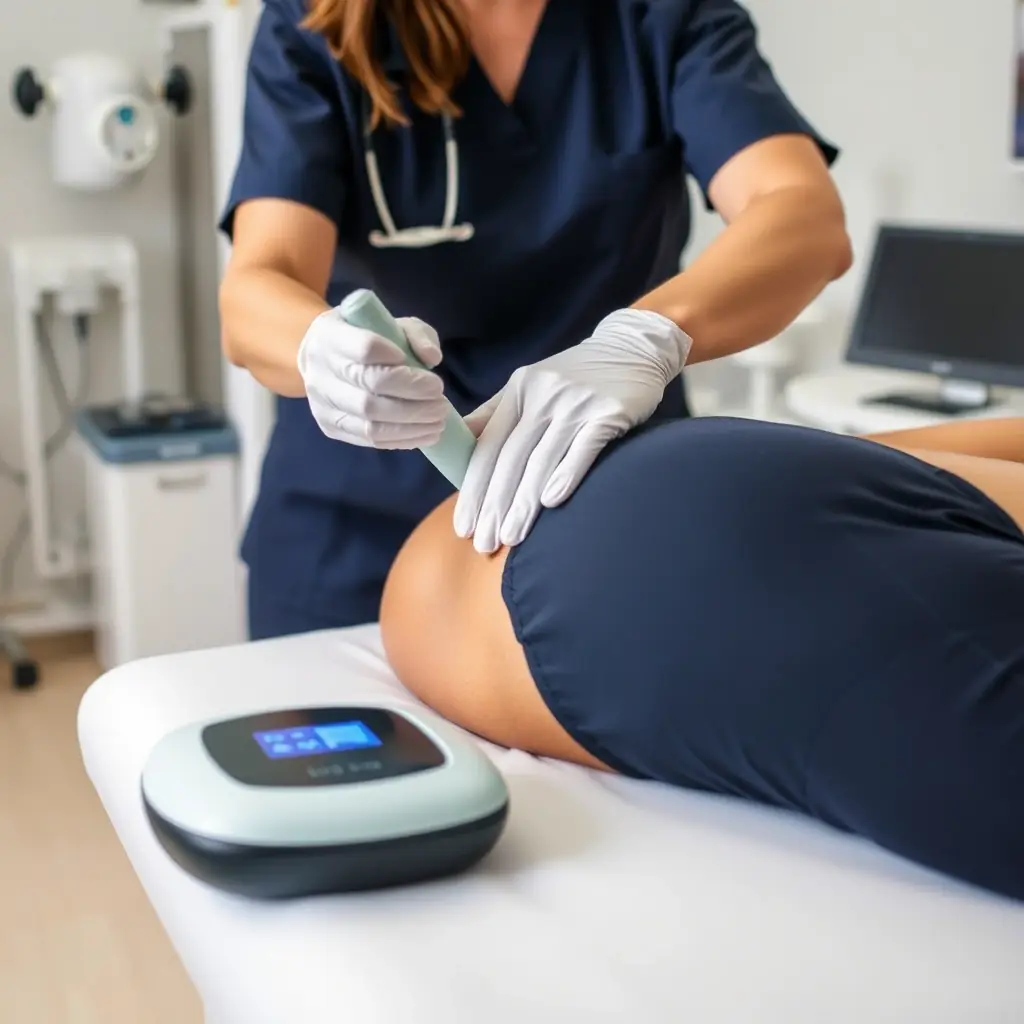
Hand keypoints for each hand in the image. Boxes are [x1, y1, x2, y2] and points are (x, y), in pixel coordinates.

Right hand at [298, 306, 445, 447]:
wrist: (321, 359)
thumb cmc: (364, 336)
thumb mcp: (391, 323)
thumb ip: (415, 334)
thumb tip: (432, 359)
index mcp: (331, 336)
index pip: (364, 349)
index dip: (398, 360)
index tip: (427, 369)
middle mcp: (320, 371)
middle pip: (370, 388)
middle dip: (413, 395)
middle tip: (441, 400)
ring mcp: (322, 403)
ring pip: (370, 420)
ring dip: (412, 423)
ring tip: (439, 420)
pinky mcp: (330, 427)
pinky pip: (369, 439)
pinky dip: (403, 439)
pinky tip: (426, 434)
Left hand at [454, 308, 691, 552]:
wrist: (632, 347)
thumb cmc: (576, 375)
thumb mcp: (530, 384)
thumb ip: (495, 413)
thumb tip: (457, 443)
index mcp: (518, 391)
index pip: (487, 447)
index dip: (473, 489)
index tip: (464, 526)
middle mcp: (543, 395)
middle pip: (511, 458)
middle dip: (494, 505)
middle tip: (484, 543)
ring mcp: (577, 402)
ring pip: (542, 459)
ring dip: (524, 503)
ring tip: (512, 537)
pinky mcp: (610, 410)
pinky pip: (584, 447)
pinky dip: (566, 475)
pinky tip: (552, 504)